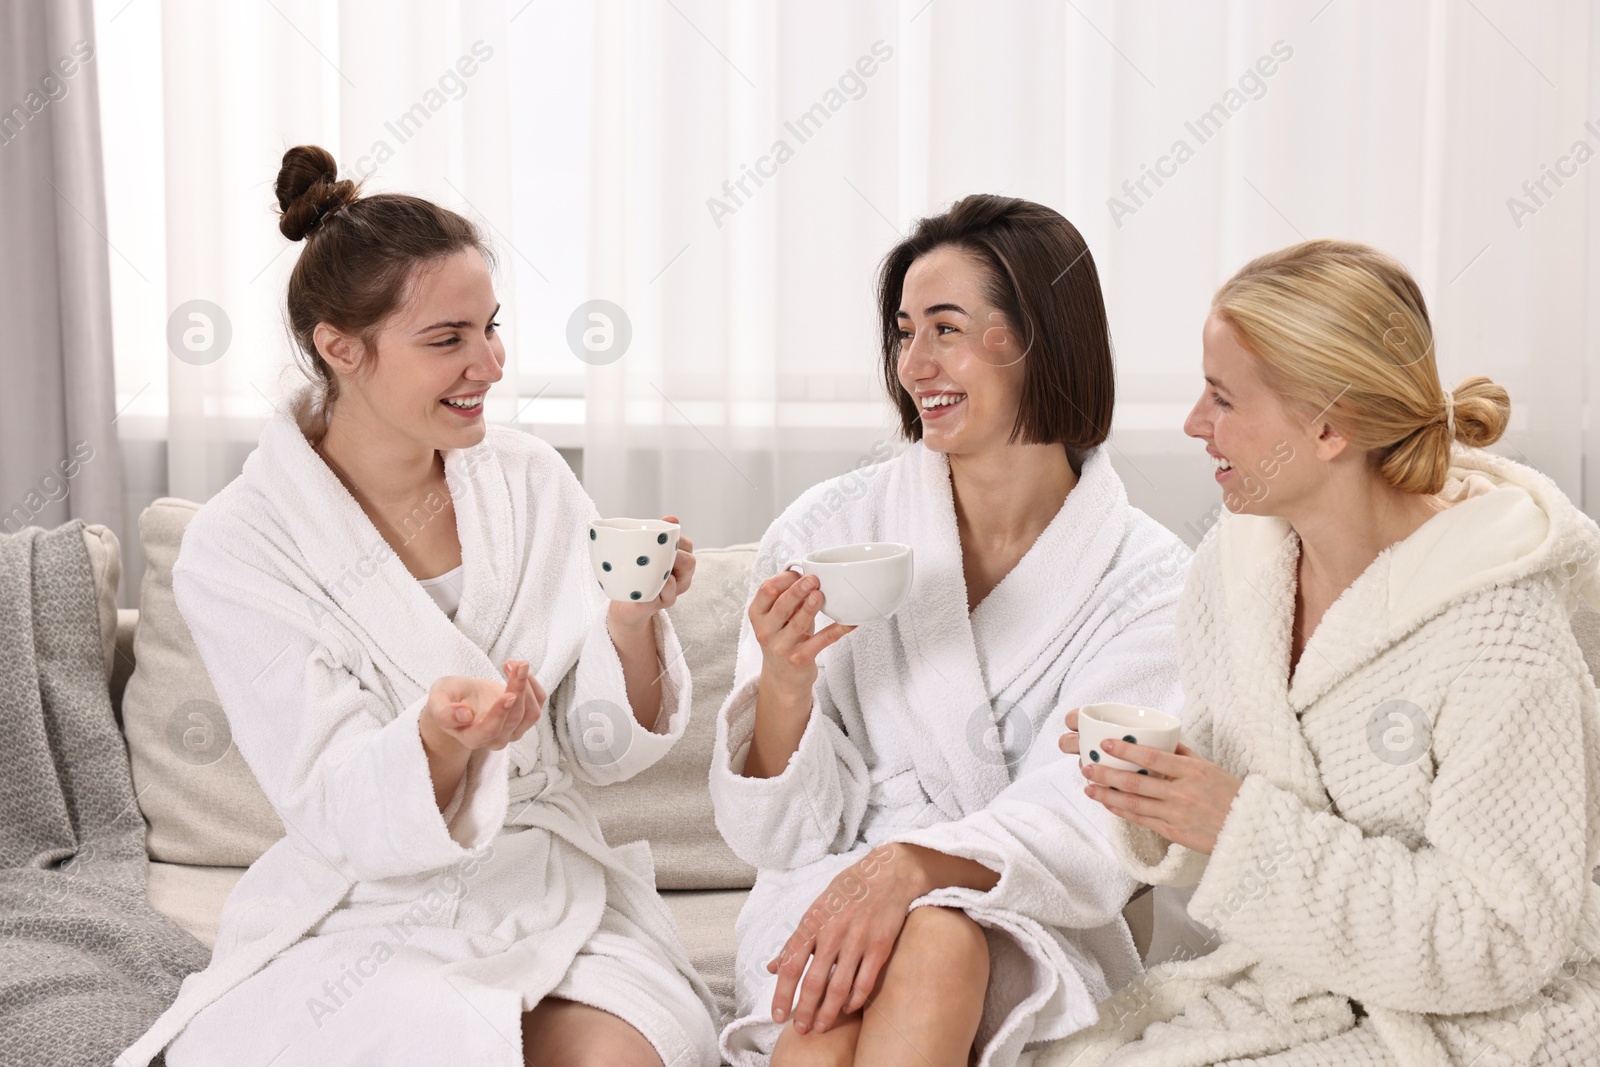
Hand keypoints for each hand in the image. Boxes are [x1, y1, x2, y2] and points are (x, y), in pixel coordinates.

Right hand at [422, 659, 546, 755]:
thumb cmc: (447, 699)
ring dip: (527, 685)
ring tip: (515, 663)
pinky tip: (518, 669)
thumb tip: (463, 716)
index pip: (490, 731)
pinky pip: (538, 703)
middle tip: (517, 664)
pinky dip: (533, 684)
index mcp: (472, 737)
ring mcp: (512, 731)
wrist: (460, 699)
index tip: (509, 695)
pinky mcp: (524, 718)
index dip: (500, 714)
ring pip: (531, 713)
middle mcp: (495, 739)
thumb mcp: (437, 700)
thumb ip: (444, 712)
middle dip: (518, 688)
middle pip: (514, 718)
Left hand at [608, 515, 694, 629]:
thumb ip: (657, 535)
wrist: (625, 603)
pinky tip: (645, 585)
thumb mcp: (646, 552)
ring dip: (666, 574)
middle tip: (658, 552)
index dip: (678, 539)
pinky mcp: (657, 606)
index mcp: (679, 561)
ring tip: (652, 569)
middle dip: (675, 555)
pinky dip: (656, 590)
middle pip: (689, 562)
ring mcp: (671, 594)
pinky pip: (663, 598)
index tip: (661, 536)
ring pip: (677, 583)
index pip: (687, 545)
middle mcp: (680, 578)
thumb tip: (673, 518)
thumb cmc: (637, 572)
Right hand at [749, 569, 855, 702]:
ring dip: (810, 607)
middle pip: (781, 605)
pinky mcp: (799, 659)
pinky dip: (837, 629)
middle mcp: (766, 631)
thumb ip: (788, 600)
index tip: (799, 574)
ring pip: (798, 623)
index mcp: (758, 615)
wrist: (782, 678)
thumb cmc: (783, 640)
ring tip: (820, 595)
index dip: (784, 579)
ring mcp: (782, 647)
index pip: (766, 590)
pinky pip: (821, 640)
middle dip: (797, 590)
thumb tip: (808, 576)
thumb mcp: (778, 619)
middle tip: (813, 580)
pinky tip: (849, 622)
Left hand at [766, 844, 913, 1034]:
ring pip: (839, 988)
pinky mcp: (880, 947)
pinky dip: (854, 1000)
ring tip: (820, 1026)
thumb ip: (795, 941)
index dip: (782, 994)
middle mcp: (833, 933)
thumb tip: (773, 968)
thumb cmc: (848, 891)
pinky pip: (864, 983)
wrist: (888, 874)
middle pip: (814, 982)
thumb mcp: (816, 909)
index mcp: (813, 922)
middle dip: (804, 1011)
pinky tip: (847, 1008)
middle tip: (800, 1030)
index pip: (791, 965)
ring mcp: (858, 941)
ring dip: (828, 1012)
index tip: (777, 1015)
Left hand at [1061, 708, 1241, 853]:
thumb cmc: (1230, 795)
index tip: (1106, 743)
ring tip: (1088, 786)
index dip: (1126, 751)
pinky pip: (1141, 820)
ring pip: (1133, 804)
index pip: (1153, 758)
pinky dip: (1121, 811)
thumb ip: (1183, 754)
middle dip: (1107, 774)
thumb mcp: (1209, 768)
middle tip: (1087, 766)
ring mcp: (1176, 814)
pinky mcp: (1173, 832)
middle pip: (1136, 783)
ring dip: (1107, 794)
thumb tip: (1159, 739)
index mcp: (1193, 772)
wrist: (1250, 830)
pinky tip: (1107, 803)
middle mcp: (1182, 793)